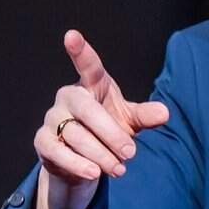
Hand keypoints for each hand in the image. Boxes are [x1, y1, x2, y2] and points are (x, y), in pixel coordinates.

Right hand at [33, 29, 169, 208]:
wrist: (84, 160)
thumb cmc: (107, 130)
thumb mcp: (129, 120)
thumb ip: (144, 115)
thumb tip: (165, 113)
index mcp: (91, 84)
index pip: (87, 65)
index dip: (80, 51)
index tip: (71, 35)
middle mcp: (68, 96)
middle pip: (87, 110)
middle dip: (111, 134)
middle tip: (130, 153)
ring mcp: (52, 118)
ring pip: (74, 134)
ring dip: (100, 154)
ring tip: (119, 169)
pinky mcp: (43, 141)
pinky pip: (57, 151)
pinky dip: (77, 164)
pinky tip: (94, 173)